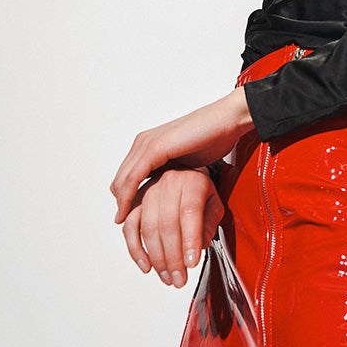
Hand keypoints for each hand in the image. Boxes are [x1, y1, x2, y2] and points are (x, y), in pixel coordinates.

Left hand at [111, 87, 251, 223]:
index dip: (125, 198)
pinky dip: (127, 197)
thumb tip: (168, 191)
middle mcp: (144, 142)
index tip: (128, 218)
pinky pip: (133, 177)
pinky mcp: (155, 147)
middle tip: (126, 226)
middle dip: (121, 203)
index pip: (126, 176)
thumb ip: (171, 172)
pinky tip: (128, 212)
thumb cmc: (212, 138)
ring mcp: (148, 143)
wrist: (226, 121)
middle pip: (120, 180)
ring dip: (122, 204)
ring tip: (125, 225)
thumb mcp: (185, 161)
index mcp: (150, 144)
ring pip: (123, 180)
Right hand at [121, 167, 223, 286]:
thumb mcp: (214, 205)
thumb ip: (209, 224)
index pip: (190, 212)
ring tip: (167, 278)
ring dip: (156, 258)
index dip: (190, 239)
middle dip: (173, 257)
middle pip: (167, 224)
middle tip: (179, 280)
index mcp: (192, 181)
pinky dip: (135, 249)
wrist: (184, 174)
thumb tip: (197, 246)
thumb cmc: (201, 194)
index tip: (191, 264)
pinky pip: (130, 227)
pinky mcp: (134, 202)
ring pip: (148, 228)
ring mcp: (148, 191)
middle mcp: (168, 182)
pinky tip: (146, 266)